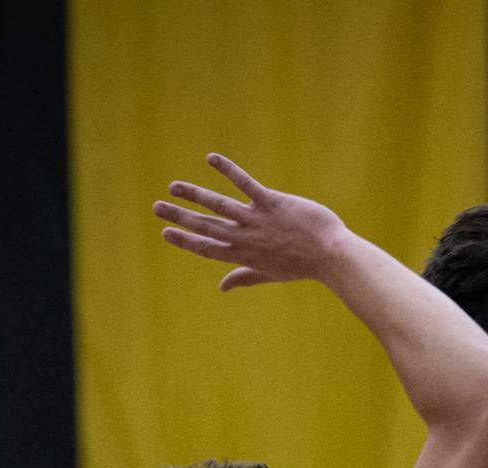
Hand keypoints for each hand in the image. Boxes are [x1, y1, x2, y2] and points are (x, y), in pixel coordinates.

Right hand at [154, 153, 349, 291]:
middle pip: (207, 227)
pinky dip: (228, 171)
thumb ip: (244, 277)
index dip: (186, 241)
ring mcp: (258, 220)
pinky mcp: (272, 203)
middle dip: (180, 217)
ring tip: (173, 187)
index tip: (166, 233)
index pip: (209, 249)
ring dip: (195, 195)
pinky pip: (246, 184)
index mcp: (245, 255)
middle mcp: (247, 239)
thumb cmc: (303, 265)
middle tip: (156, 208)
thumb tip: (222, 287)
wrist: (331, 256)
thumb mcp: (271, 274)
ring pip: (220, 206)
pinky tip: (211, 158)